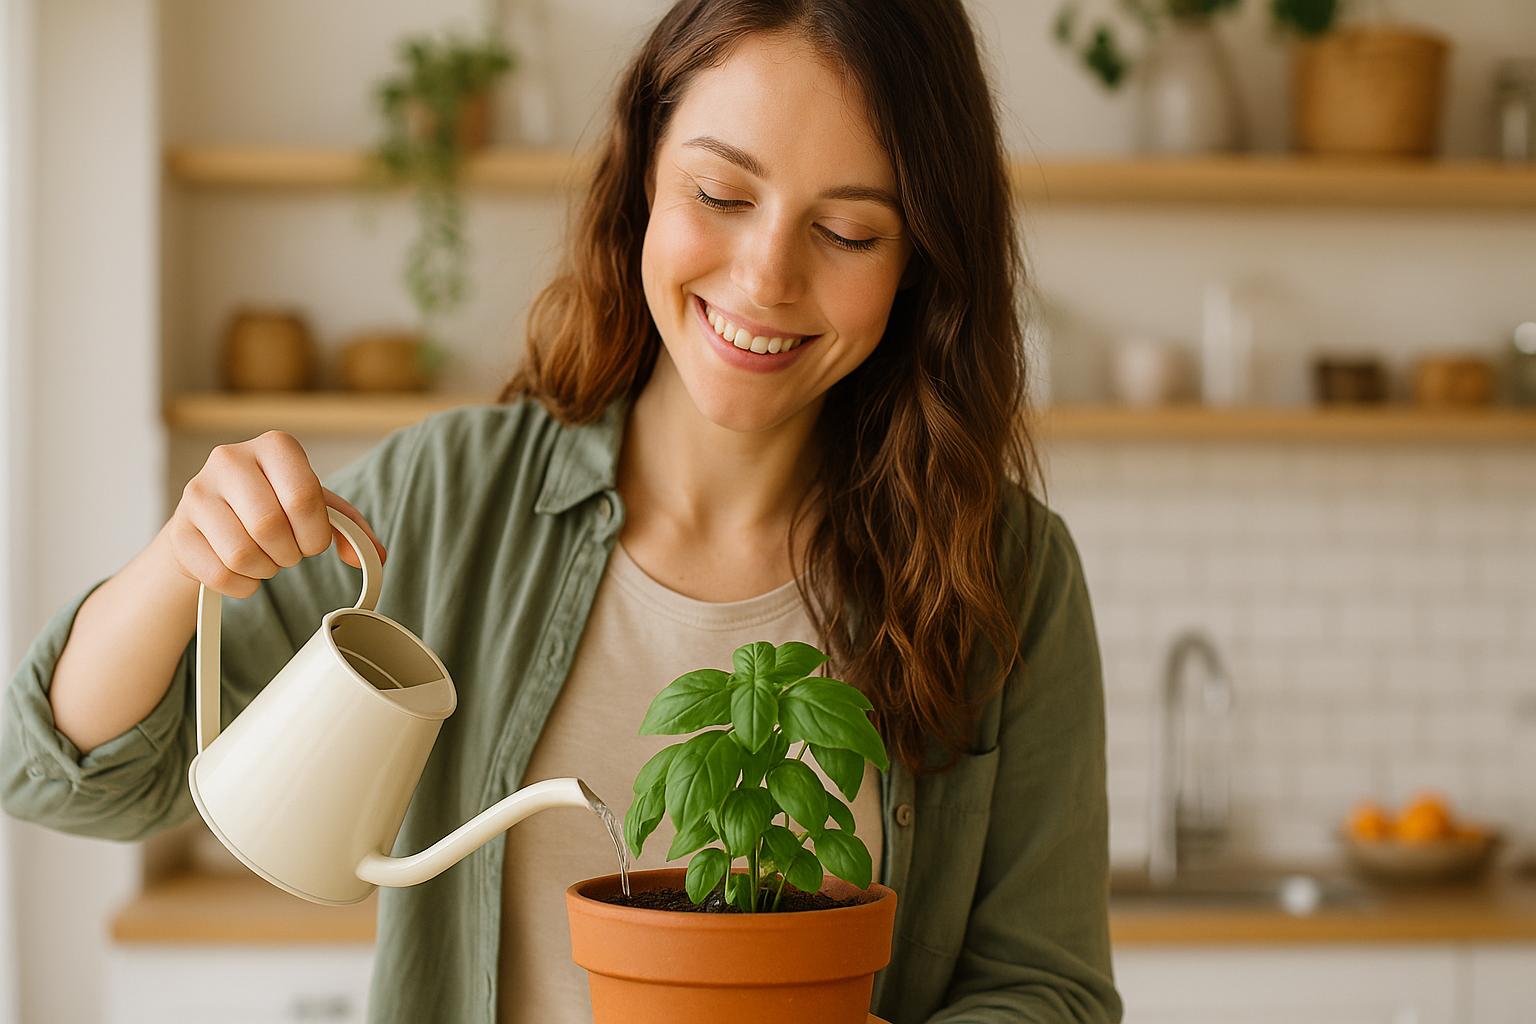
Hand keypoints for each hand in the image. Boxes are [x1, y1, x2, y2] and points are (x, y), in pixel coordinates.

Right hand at [165, 430, 385, 597]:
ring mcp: (196, 493)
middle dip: (289, 553)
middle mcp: (230, 459)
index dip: (315, 533)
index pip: (303, 496)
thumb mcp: (315, 509)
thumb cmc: (274, 509)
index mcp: (274, 447)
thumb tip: (374, 557)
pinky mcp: (178, 531)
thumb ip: (350, 530)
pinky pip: (219, 574)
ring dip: (265, 569)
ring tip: (266, 558)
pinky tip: (242, 571)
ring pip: (241, 553)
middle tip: (289, 552)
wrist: (214, 523)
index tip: (314, 541)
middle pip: (269, 526)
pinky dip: (241, 585)